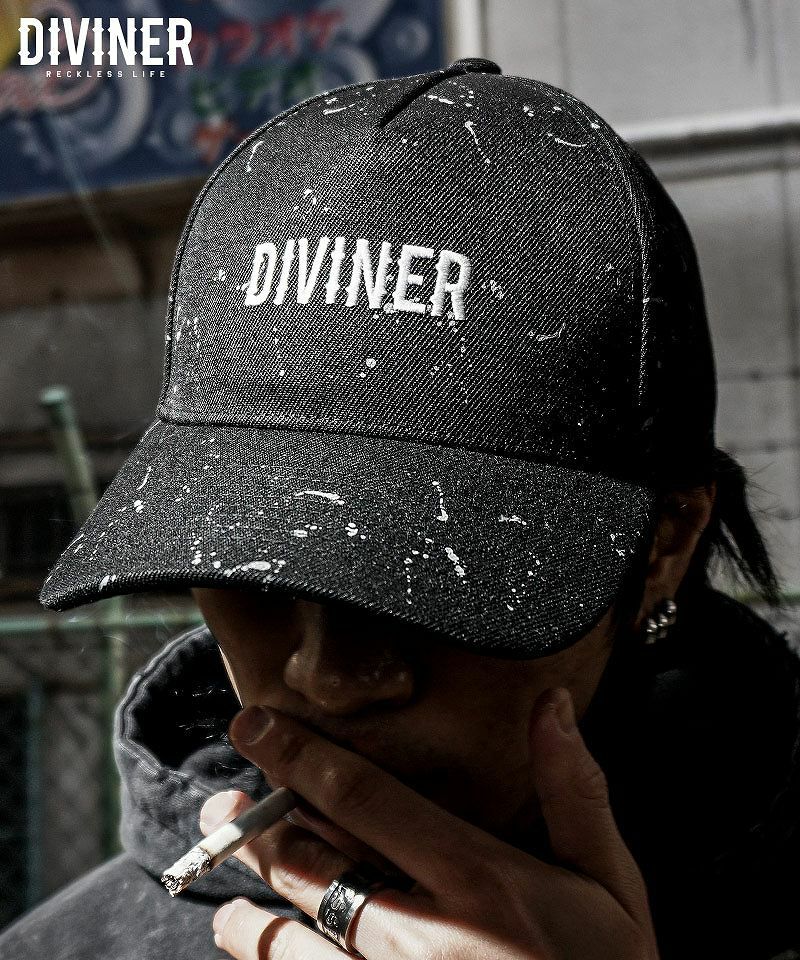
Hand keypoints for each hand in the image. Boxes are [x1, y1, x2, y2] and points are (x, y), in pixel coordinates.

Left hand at [201, 687, 659, 959]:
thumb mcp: (611, 885)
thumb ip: (574, 792)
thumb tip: (551, 706)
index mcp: (479, 878)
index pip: (365, 797)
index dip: (299, 756)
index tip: (255, 727)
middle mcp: (423, 930)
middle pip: (313, 863)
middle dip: (259, 824)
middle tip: (222, 803)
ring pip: (295, 940)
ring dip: (252, 909)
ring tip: (224, 886)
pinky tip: (256, 948)